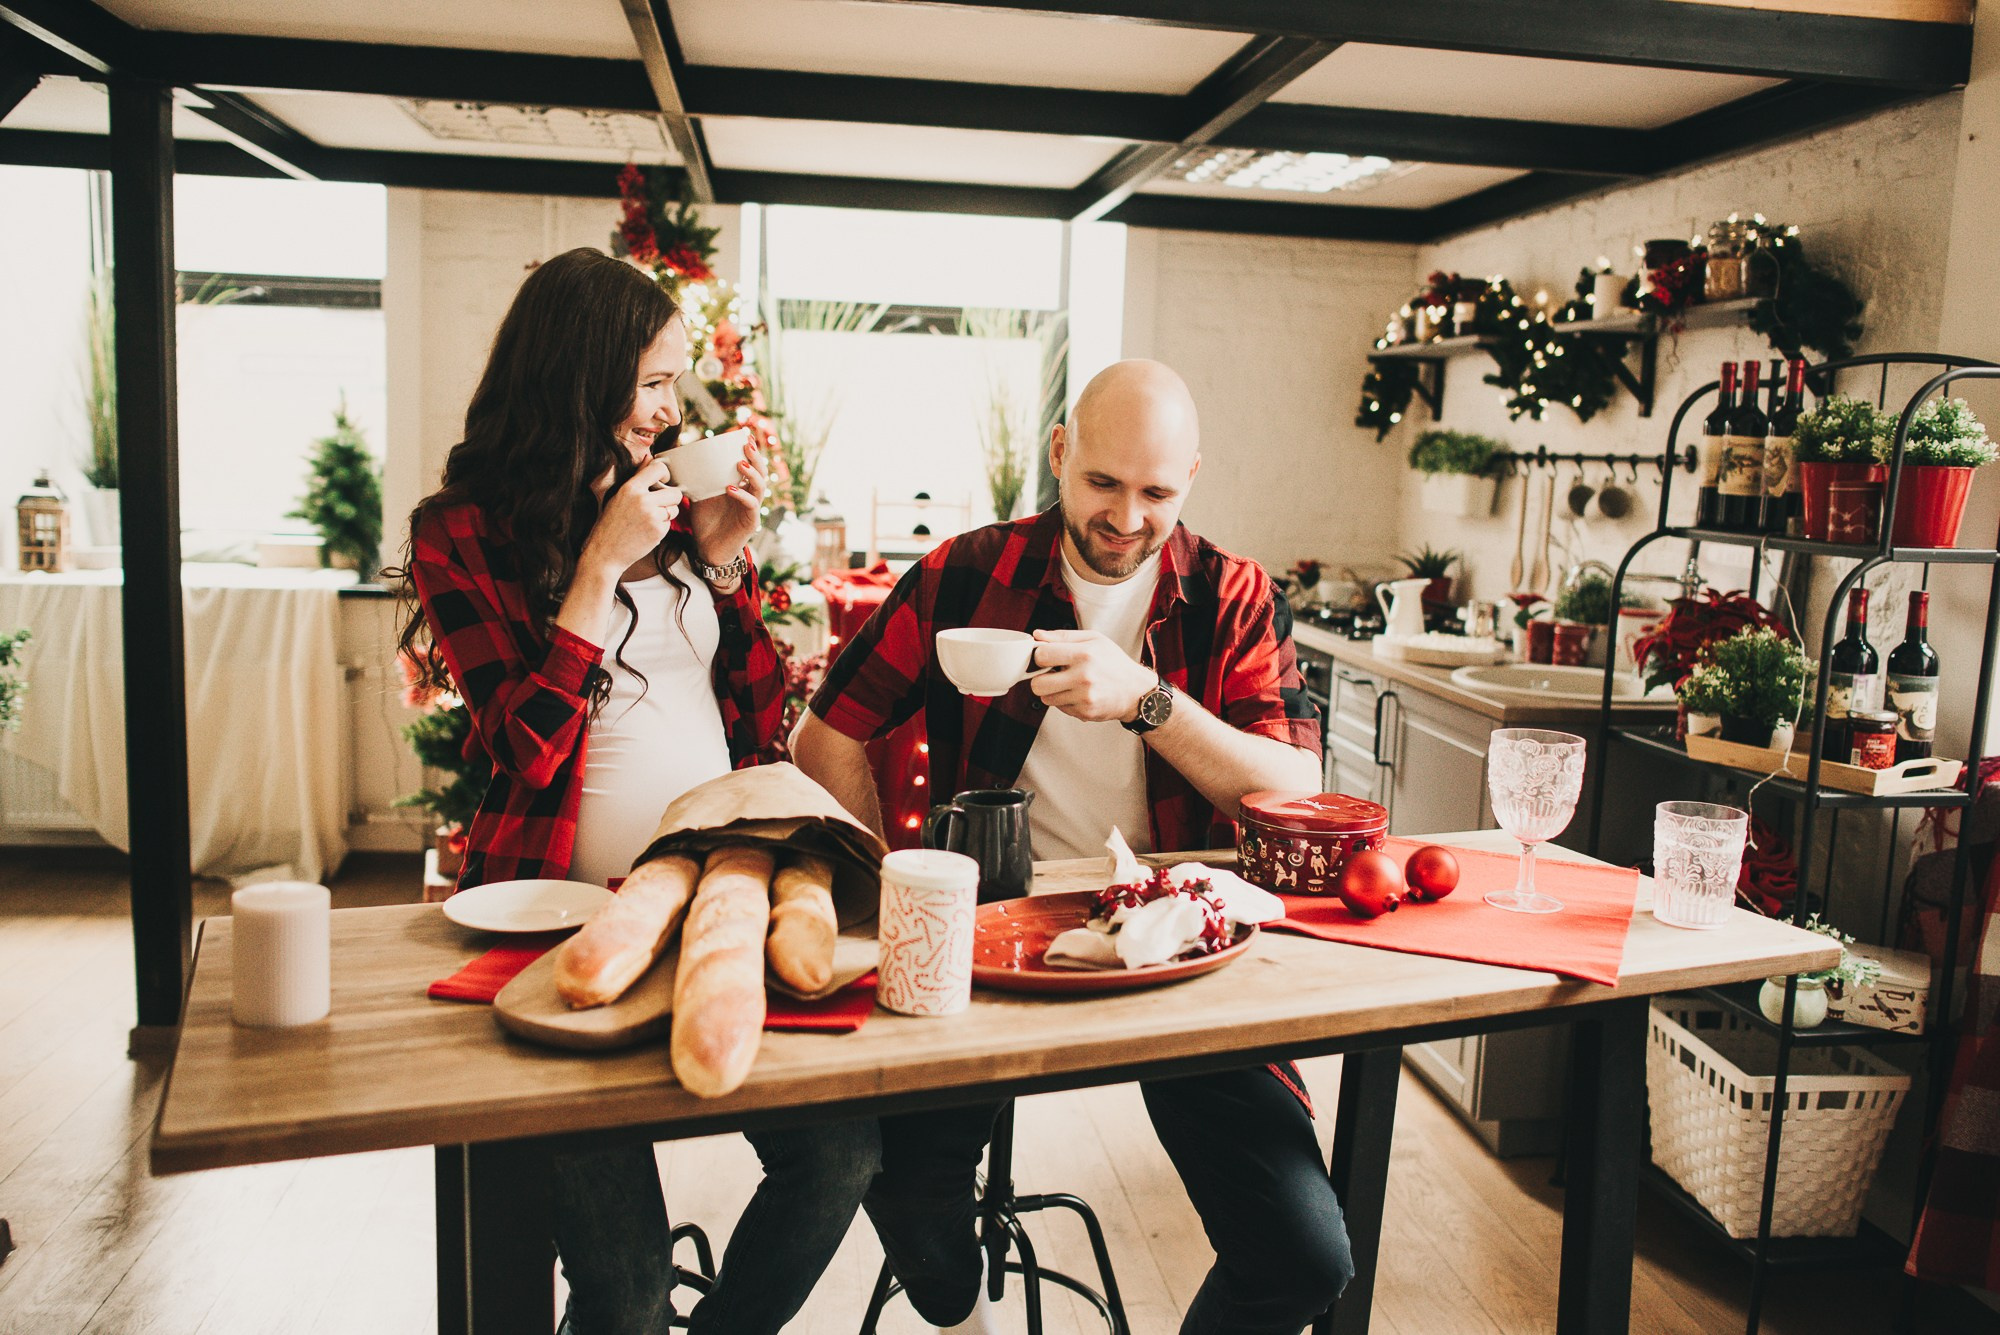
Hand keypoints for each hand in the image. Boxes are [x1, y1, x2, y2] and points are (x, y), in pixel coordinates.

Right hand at [581, 457, 680, 574]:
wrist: (605, 552)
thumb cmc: (610, 524)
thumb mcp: (619, 495)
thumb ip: (637, 476)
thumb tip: (649, 457)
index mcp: (631, 487)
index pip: (660, 468)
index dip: (665, 474)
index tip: (663, 482)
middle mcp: (643, 499)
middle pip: (675, 492)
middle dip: (670, 499)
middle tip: (657, 506)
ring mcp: (652, 516)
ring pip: (674, 509)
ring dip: (667, 514)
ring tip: (648, 520)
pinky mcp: (658, 531)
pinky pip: (669, 524)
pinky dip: (662, 527)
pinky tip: (646, 531)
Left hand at [690, 438, 765, 568]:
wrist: (707, 549)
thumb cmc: (706, 522)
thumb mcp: (698, 496)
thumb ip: (695, 480)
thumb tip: (676, 460)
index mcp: (741, 487)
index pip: (750, 465)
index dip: (749, 451)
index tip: (742, 436)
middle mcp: (750, 495)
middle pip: (761, 472)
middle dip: (755, 457)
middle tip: (746, 445)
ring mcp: (752, 508)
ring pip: (761, 487)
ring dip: (752, 473)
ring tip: (740, 463)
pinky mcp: (751, 522)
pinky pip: (751, 505)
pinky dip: (742, 495)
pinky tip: (731, 488)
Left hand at [1028, 629, 1155, 723]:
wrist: (1136, 691)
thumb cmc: (1115, 663)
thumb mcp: (1094, 639)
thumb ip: (1063, 636)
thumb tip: (1038, 635)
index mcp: (1085, 654)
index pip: (1042, 655)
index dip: (1040, 656)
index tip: (1046, 657)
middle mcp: (1084, 677)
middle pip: (1037, 684)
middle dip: (1040, 678)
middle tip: (1051, 673)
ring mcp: (1084, 697)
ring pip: (1046, 698)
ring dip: (1052, 691)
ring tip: (1067, 683)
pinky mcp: (1085, 712)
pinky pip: (1060, 708)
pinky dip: (1064, 701)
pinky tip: (1078, 694)